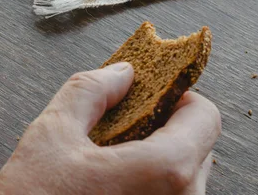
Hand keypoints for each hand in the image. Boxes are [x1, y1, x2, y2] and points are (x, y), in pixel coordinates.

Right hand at [0, 62, 220, 194]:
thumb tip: (121, 73)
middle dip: (164, 127)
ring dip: (155, 157)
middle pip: (198, 146)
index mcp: (164, 171)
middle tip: (122, 125)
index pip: (206, 116)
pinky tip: (109, 183)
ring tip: (109, 158)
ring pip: (184, 176)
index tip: (150, 96)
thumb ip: (91, 91)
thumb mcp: (52, 134)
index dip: (178, 97)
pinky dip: (149, 183)